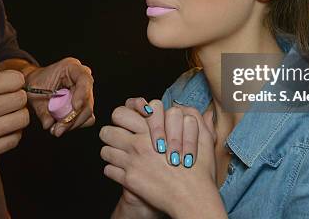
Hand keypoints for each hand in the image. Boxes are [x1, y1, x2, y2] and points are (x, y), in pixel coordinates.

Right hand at [0, 68, 29, 164]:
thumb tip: (10, 76)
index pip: (16, 80)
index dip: (15, 81)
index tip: (11, 85)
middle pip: (21, 99)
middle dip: (17, 97)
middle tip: (8, 100)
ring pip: (22, 119)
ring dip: (17, 115)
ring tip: (7, 115)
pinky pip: (15, 139)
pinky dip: (12, 133)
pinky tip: (2, 129)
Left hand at [25, 57, 94, 136]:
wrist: (36, 86)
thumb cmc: (36, 84)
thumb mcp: (33, 93)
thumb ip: (41, 109)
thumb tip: (49, 124)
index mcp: (72, 68)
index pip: (84, 79)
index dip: (82, 93)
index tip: (75, 106)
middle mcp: (82, 79)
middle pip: (88, 99)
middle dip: (74, 117)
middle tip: (59, 129)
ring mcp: (85, 92)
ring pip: (88, 112)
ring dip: (73, 124)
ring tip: (56, 130)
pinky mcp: (85, 105)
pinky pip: (86, 119)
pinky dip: (74, 125)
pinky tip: (62, 126)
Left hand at [100, 104, 223, 217]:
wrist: (192, 198)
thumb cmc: (199, 170)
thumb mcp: (203, 138)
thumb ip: (194, 119)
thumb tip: (188, 110)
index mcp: (152, 130)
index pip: (122, 113)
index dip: (123, 117)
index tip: (128, 123)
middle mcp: (138, 143)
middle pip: (107, 132)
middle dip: (111, 133)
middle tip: (118, 138)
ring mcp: (131, 161)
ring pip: (105, 151)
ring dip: (111, 152)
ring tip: (120, 156)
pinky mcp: (128, 179)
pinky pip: (109, 170)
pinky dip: (114, 170)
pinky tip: (124, 172)